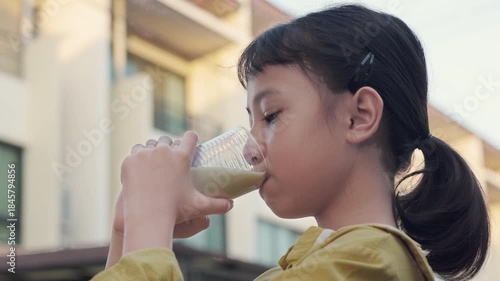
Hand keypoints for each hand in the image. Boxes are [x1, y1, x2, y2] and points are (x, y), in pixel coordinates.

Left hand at [120, 132, 232, 252]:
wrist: (147, 217)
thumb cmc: (176, 211)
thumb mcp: (199, 206)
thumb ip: (218, 205)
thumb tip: (231, 205)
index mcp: (182, 157)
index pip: (190, 137)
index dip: (191, 139)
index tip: (190, 143)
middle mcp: (164, 151)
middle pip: (167, 140)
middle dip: (169, 147)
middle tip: (168, 159)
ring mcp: (145, 154)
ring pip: (149, 144)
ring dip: (152, 150)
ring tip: (153, 162)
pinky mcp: (129, 161)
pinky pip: (134, 152)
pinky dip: (137, 158)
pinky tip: (138, 167)